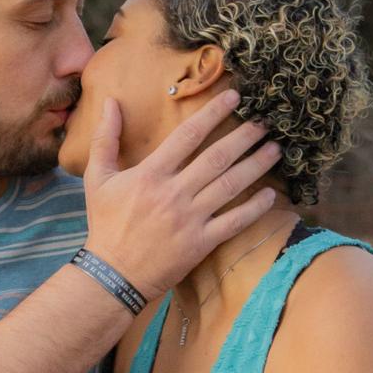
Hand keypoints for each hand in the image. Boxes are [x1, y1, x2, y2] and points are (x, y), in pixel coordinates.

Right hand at [83, 93, 281, 299]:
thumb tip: (110, 102)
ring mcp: (190, 219)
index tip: (234, 97)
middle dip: (244, 136)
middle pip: (217, 157)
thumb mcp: (97, 179)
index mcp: (150, 174)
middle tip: (265, 122)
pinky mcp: (201, 243)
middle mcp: (174, 193)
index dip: (213, 113)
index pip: (188, 135)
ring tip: (275, 149)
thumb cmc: (105, 225)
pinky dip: (254, 208)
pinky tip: (271, 195)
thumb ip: (105, 139)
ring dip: (255, 165)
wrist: (113, 274)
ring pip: (230, 185)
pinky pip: (234, 222)